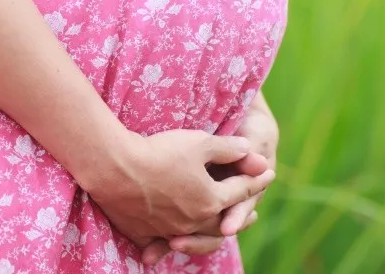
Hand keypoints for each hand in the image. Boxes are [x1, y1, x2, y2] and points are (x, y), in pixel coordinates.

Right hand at [142, 94, 278, 263]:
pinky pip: (161, 241)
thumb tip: (251, 151)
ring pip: (196, 235)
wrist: (115, 168)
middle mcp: (194, 221)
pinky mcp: (144, 233)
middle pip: (222, 219)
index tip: (269, 172)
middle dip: (240, 213)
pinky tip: (173, 239)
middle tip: (252, 211)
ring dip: (212, 232)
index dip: (255, 177)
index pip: (240, 189)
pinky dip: (171, 242)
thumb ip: (229, 148)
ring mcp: (169, 230)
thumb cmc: (161, 151)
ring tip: (220, 228)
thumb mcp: (200, 142)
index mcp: (212, 199)